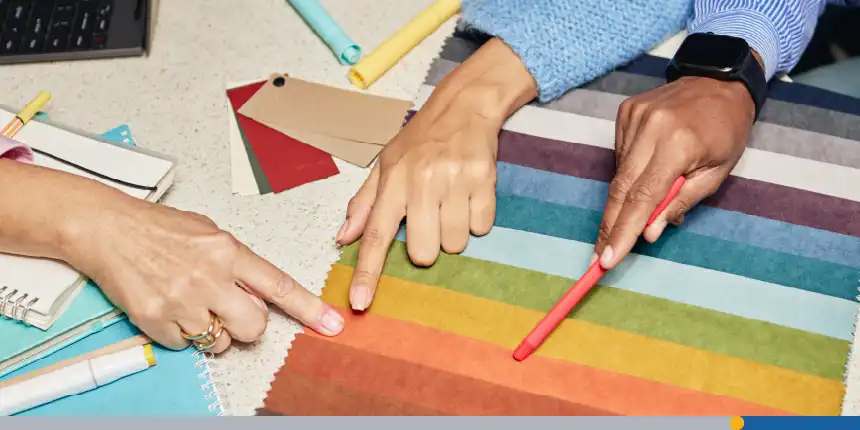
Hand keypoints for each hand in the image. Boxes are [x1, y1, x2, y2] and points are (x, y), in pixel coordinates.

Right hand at [64, 198, 343, 352]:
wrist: (108, 229)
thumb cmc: (159, 228)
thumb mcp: (210, 232)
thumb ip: (237, 262)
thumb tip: (257, 292)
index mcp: (228, 251)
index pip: (278, 285)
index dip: (308, 308)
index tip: (331, 324)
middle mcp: (209, 277)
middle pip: (254, 326)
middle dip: (248, 326)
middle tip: (230, 311)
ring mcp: (182, 300)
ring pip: (219, 342)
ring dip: (212, 332)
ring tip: (192, 305)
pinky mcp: (156, 319)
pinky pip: (185, 345)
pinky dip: (180, 334)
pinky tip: (169, 307)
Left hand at [335, 38, 536, 310]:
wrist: (464, 106)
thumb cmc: (421, 139)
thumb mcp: (385, 164)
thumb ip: (364, 204)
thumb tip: (341, 238)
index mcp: (393, 181)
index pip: (376, 234)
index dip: (367, 272)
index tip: (360, 303)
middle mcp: (421, 181)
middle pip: (424, 252)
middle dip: (428, 246)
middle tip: (431, 218)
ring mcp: (454, 181)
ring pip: (455, 244)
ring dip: (454, 232)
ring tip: (452, 201)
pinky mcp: (484, 180)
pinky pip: (481, 227)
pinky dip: (476, 218)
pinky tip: (470, 195)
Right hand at [594, 72, 756, 269]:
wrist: (720, 81)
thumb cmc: (726, 130)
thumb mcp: (717, 173)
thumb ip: (681, 202)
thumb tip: (648, 232)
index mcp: (677, 144)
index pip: (642, 198)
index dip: (622, 232)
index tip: (606, 259)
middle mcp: (650, 128)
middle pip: (620, 188)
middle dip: (610, 227)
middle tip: (599, 257)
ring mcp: (634, 117)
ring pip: (619, 173)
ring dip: (625, 199)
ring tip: (642, 204)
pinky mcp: (625, 112)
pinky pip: (621, 155)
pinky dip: (630, 172)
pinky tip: (647, 168)